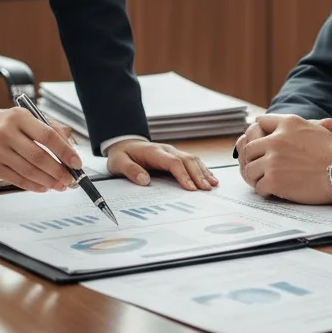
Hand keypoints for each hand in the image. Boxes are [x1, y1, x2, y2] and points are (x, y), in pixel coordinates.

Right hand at [0, 105, 81, 192]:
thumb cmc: (8, 123)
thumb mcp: (30, 117)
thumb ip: (52, 130)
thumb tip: (70, 151)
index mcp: (19, 117)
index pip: (47, 135)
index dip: (64, 151)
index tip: (76, 162)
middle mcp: (6, 133)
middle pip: (38, 156)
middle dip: (58, 171)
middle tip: (70, 179)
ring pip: (28, 171)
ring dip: (48, 181)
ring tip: (60, 185)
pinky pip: (17, 180)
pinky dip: (34, 185)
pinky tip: (44, 186)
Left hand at [105, 139, 219, 190]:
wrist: (124, 143)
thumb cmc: (122, 155)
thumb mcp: (118, 163)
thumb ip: (130, 170)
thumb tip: (144, 180)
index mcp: (154, 152)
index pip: (172, 162)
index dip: (183, 175)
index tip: (191, 188)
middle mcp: (166, 150)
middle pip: (187, 160)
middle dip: (198, 174)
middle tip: (206, 189)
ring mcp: (172, 152)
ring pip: (192, 159)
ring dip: (203, 171)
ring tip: (213, 184)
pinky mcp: (175, 155)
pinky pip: (192, 161)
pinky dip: (202, 169)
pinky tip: (209, 177)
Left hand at [239, 113, 331, 203]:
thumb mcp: (315, 128)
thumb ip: (295, 124)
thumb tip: (282, 120)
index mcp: (287, 123)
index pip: (259, 123)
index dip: (258, 134)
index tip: (260, 144)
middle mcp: (276, 139)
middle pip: (248, 148)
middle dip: (252, 158)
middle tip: (259, 167)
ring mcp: (273, 160)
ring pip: (250, 169)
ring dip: (256, 176)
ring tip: (266, 180)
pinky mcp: (274, 180)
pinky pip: (259, 186)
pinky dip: (265, 190)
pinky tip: (274, 190)